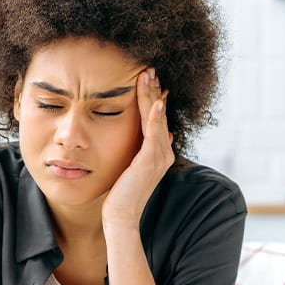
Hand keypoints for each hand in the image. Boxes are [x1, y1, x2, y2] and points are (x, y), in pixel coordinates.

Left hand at [101, 67, 173, 229]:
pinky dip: (156, 118)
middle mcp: (163, 153)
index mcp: (159, 152)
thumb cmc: (121, 194)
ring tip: (149, 75)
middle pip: (158, 115)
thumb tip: (160, 135)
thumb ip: (143, 151)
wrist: (120, 216)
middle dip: (153, 90)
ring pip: (156, 120)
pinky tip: (156, 102)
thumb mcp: (132, 167)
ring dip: (153, 96)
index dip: (153, 97)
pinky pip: (154, 135)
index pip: (156, 118)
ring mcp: (159, 157)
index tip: (147, 78)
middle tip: (149, 68)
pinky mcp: (150, 163)